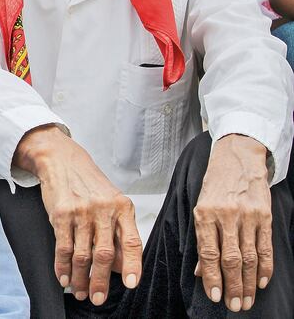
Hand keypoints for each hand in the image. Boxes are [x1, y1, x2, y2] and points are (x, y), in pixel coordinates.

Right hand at [15, 125, 142, 305]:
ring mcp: (81, 212)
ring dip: (80, 278)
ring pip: (82, 255)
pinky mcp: (61, 214)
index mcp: (122, 207)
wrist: (61, 160)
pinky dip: (62, 266)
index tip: (130, 284)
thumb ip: (117, 231)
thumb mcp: (111, 201)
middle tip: (98, 298)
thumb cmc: (88, 183)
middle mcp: (103, 209)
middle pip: (104, 254)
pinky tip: (63, 277)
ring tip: (79, 291)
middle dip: (101, 281)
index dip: (132, 265)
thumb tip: (121, 267)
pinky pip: (63, 247)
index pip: (131, 241)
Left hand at [193, 134, 271, 311]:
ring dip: (249, 282)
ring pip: (249, 256)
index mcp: (203, 214)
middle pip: (230, 259)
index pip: (208, 253)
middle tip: (235, 306)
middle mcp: (225, 216)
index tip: (215, 296)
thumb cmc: (215, 186)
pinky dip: (265, 267)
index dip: (211, 277)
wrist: (236, 159)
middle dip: (232, 286)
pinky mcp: (263, 215)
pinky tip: (262, 282)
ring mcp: (246, 216)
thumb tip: (199, 271)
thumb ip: (201, 239)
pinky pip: (265, 246)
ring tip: (248, 300)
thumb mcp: (200, 207)